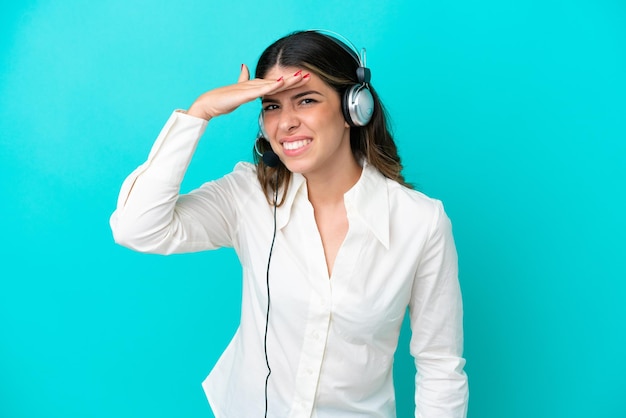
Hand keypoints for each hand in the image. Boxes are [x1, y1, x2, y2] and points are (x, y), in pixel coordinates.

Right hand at [187, 64, 309, 120]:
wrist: (208, 104)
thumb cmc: (221, 100)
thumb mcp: (237, 91)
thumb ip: (242, 80)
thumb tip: (244, 66)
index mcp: (255, 87)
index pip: (276, 84)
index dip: (290, 81)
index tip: (303, 79)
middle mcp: (254, 85)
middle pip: (278, 82)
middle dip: (293, 79)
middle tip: (309, 75)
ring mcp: (249, 88)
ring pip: (272, 83)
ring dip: (287, 80)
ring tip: (301, 76)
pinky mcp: (244, 93)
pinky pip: (261, 89)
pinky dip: (272, 85)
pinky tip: (282, 82)